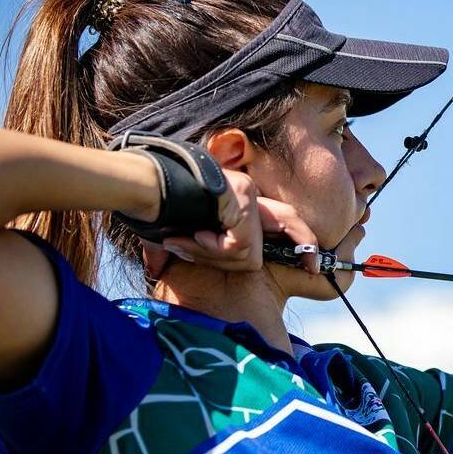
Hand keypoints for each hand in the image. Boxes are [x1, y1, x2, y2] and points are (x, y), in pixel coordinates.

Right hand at [148, 169, 318, 273]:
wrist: (137, 183)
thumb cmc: (149, 206)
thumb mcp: (170, 232)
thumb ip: (177, 248)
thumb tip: (156, 270)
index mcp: (236, 200)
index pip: (281, 218)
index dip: (299, 240)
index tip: (313, 265)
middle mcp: (246, 192)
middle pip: (290, 221)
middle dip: (305, 247)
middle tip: (315, 269)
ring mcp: (244, 193)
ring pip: (248, 252)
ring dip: (216, 257)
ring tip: (188, 243)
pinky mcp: (239, 197)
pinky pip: (238, 245)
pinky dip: (213, 250)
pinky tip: (193, 237)